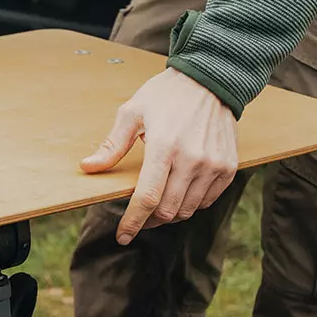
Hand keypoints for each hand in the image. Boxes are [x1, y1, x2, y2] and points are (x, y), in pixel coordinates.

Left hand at [80, 68, 238, 243]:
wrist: (211, 81)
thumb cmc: (167, 95)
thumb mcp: (132, 113)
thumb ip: (112, 145)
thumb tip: (87, 167)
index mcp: (164, 146)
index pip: (147, 198)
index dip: (133, 222)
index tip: (122, 236)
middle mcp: (192, 159)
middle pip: (167, 210)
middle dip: (148, 220)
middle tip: (139, 217)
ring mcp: (213, 165)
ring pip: (187, 210)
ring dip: (169, 213)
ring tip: (158, 203)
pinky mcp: (228, 168)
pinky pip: (207, 201)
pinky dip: (190, 204)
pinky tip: (180, 192)